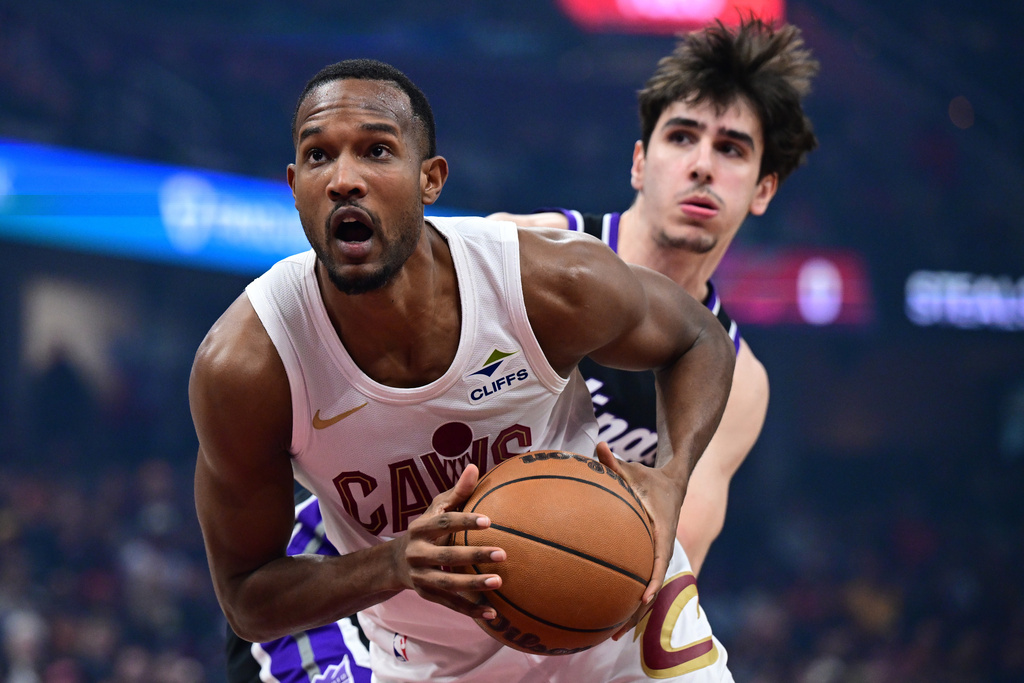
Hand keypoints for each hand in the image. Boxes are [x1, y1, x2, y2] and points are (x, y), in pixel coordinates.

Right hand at [392, 464, 505, 618]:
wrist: (395, 562)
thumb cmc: (426, 528)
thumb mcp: (436, 508)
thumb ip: (457, 492)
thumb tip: (475, 467)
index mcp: (421, 528)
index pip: (444, 523)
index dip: (465, 522)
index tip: (489, 521)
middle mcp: (417, 553)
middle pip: (447, 555)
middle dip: (474, 555)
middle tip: (503, 553)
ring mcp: (421, 577)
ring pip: (448, 583)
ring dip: (473, 585)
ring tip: (499, 582)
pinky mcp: (426, 595)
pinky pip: (450, 604)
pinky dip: (470, 610)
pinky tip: (493, 613)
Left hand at [594, 442, 684, 638]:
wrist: (675, 483)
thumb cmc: (651, 477)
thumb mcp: (634, 470)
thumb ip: (615, 461)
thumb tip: (598, 445)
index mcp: (661, 532)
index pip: (658, 560)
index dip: (651, 581)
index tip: (641, 599)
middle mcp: (661, 549)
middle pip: (651, 587)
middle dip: (635, 612)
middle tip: (615, 633)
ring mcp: (656, 556)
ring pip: (646, 590)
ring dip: (631, 613)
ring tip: (609, 635)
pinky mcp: (649, 557)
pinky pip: (638, 581)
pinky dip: (627, 597)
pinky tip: (606, 610)